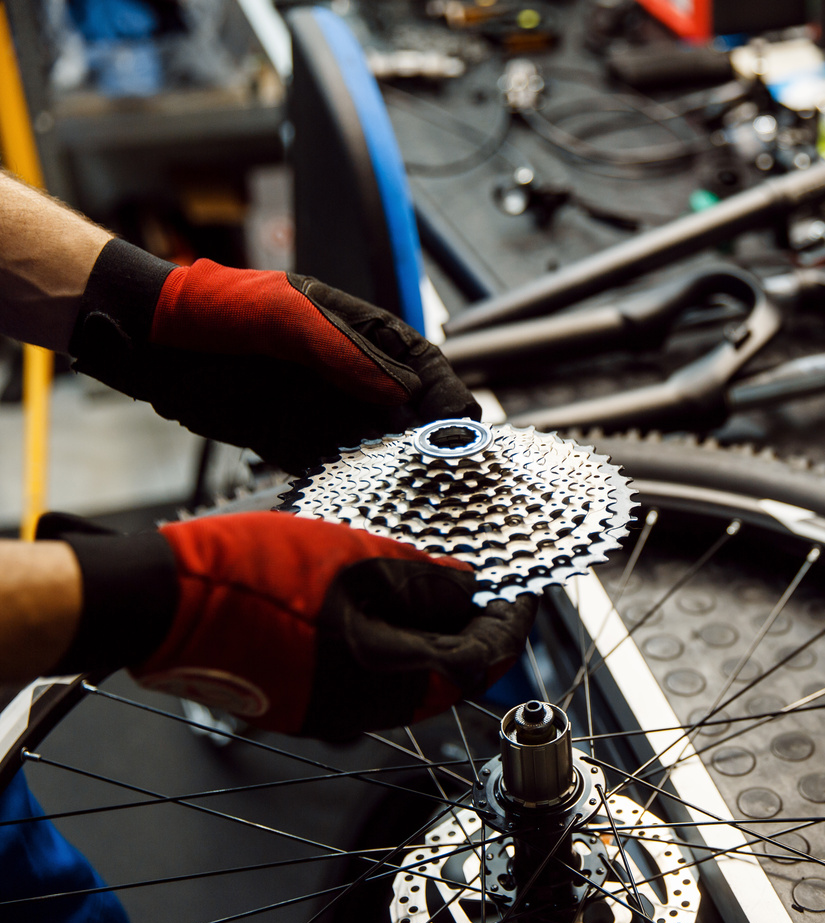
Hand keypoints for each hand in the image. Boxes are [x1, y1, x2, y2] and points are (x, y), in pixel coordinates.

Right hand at [38, 512, 533, 739]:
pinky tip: (384, 605)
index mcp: (386, 678)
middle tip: (489, 590)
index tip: (525, 596)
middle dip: (475, 633)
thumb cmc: (248, 578)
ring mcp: (325, 712)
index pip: (478, 663)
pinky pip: (365, 679)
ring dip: (432, 638)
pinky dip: (390, 645)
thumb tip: (468, 589)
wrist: (159, 606)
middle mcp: (361, 710)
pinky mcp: (296, 701)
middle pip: (446, 680)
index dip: (511, 626)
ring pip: (407, 681)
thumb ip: (423, 580)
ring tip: (440, 588)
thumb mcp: (355, 559)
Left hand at [68, 240, 478, 473]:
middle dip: (428, 440)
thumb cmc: (218, 308)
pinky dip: (349, 483)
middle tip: (443, 468)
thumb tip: (404, 394)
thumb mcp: (287, 317)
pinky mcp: (293, 442)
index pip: (421, 364)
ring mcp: (324, 410)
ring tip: (409, 490)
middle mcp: (351, 376)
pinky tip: (362, 496)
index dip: (444, 394)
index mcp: (361, 334)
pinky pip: (332, 467)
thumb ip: (346, 354)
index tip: (458, 424)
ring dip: (393, 467)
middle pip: (408, 412)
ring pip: (376, 444)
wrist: (151, 340)